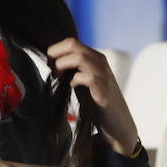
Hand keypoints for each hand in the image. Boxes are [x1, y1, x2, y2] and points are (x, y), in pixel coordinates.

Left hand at [46, 38, 138, 155]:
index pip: (71, 42)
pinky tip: (73, 87)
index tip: (49, 65)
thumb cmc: (97, 103)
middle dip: (56, 55)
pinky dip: (75, 80)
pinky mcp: (103, 90)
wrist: (117, 124)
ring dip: (63, 66)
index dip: (55, 51)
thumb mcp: (83, 81)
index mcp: (94, 58)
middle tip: (53, 71)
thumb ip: (72, 70)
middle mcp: (100, 62)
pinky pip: (87, 77)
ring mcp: (103, 75)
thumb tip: (51, 63)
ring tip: (60, 78)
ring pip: (79, 57)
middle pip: (73, 44)